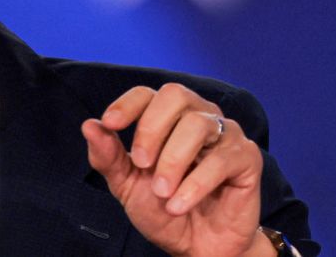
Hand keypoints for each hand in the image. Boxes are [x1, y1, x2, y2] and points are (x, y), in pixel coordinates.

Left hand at [81, 84, 268, 256]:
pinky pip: (221, 159)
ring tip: (162, 192)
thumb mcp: (127, 185)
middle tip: (141, 164)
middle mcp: (198, 116)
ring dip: (173, 160)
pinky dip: (194, 185)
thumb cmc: (163, 209)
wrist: (197, 246)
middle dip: (151, 128)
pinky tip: (178, 205)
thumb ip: (108, 157)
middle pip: (175, 95)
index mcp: (167, 118)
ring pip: (198, 124)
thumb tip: (88, 125)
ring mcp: (225, 134)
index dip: (127, 104)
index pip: (146, 94)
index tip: (111, 125)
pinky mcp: (246, 158)